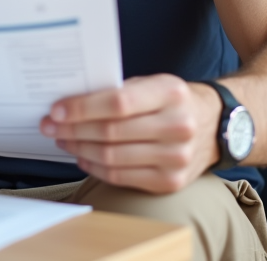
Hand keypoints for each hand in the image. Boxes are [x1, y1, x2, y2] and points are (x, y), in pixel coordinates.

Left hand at [40, 74, 219, 193]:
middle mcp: (177, 126)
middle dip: (73, 129)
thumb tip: (72, 104)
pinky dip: (95, 167)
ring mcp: (176, 158)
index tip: (56, 110)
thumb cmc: (174, 101)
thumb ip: (120, 91)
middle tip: (50, 126)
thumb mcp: (155, 83)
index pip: (118, 103)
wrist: (216, 126)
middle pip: (111, 132)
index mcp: (171, 93)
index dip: (82, 108)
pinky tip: (82, 156)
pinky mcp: (170, 182)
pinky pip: (121, 177)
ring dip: (79, 148)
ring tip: (63, 139)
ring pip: (112, 157)